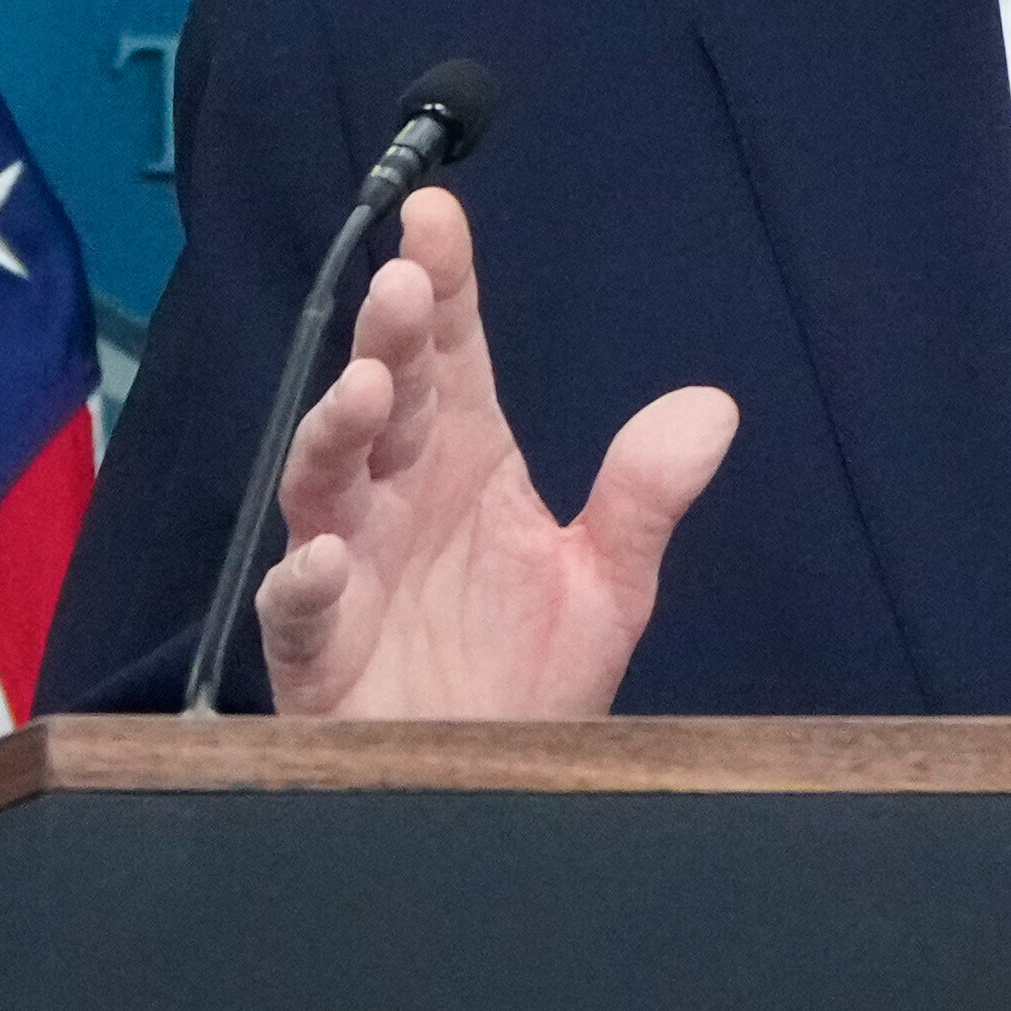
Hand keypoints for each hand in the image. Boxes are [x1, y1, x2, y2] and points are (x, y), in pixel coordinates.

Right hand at [254, 185, 735, 719]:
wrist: (484, 794)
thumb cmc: (528, 683)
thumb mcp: (607, 585)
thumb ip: (644, 496)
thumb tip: (712, 409)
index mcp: (463, 463)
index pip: (449, 353)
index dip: (442, 283)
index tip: (437, 216)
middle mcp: (396, 500)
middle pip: (385, 399)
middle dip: (389, 340)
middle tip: (403, 286)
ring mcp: (349, 568)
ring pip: (323, 482)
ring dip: (339, 433)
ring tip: (369, 393)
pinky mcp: (319, 651)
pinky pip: (299, 609)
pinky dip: (306, 581)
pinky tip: (329, 556)